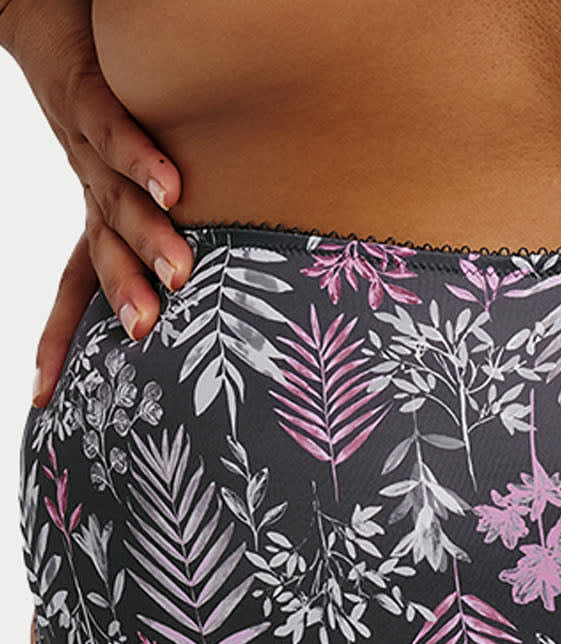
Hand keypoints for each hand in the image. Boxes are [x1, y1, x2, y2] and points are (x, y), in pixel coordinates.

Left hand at [1, 0, 193, 406]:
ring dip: (145, 239)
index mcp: (99, 213)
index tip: (43, 396)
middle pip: (102, 252)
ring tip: (177, 274)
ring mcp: (84, 144)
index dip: (63, 340)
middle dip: (123, 296)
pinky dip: (142, 159)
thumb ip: (180, 228)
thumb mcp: (140, 178)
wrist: (52, 13)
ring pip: (112, 200)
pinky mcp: (86, 91)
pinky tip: (172, 186)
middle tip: (148, 334)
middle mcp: (88, 187)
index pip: (78, 286)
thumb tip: (225, 290)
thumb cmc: (115, 98)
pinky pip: (114, 129)